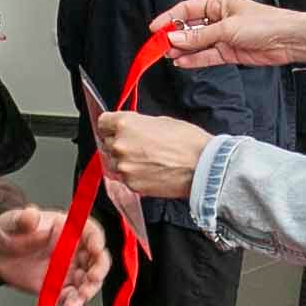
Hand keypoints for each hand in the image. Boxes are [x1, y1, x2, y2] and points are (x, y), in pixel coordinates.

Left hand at [0, 207, 108, 305]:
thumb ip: (23, 219)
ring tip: (82, 294)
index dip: (96, 239)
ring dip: (90, 289)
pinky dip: (73, 302)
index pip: (90, 232)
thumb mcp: (13, 221)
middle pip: (97, 259)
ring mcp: (68, 270)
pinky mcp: (59, 287)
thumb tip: (31, 214)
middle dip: (99, 268)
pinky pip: (71, 296)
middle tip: (93, 276)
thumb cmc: (11, 231)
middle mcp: (73, 250)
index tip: (95, 247)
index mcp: (68, 229)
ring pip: (89, 281)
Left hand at [95, 111, 210, 201]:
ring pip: (115, 163)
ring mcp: (124, 167)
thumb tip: (130, 130)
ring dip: (125, 161)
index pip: (103, 122)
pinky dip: (134, 175)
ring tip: (148, 160)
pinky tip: (151, 171)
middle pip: (107, 143)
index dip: (111, 125)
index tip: (115, 128)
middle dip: (120, 144)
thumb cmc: (187, 142)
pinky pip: (125, 178)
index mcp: (125, 124)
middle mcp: (120, 145)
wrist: (202, 166)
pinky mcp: (131, 184)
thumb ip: (138, 125)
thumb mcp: (160, 121)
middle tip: (140, 146)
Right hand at [152, 0, 305, 70]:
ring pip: (196, 44)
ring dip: (182, 50)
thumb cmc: (266, 23)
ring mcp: (223, 36)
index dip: (168, 19)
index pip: (186, 10)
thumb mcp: (227, 28)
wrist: (288, 40)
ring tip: (168, 56)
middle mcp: (218, 18)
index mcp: (218, 2)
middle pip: (189, 28)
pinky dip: (194, 59)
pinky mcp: (229, 52)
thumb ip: (199, 36)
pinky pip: (206, 56)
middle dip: (174, 37)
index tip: (154, 29)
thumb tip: (175, 38)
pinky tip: (182, 61)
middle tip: (158, 47)